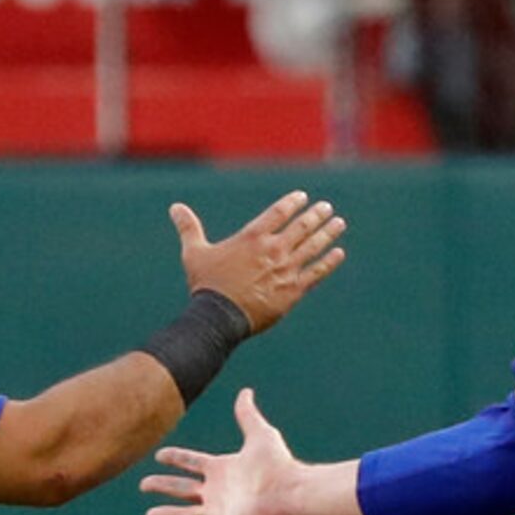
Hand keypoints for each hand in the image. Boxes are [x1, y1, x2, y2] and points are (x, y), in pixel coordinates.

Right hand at [142, 389, 309, 514]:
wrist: (289, 493)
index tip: (160, 455)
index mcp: (222, 469)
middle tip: (144, 485)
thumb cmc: (278, 465)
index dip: (176, 459)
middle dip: (163, 486)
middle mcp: (217, 492)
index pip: (192, 463)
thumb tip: (246, 391)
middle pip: (182, 489)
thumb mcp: (259, 434)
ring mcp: (218, 513)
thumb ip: (247, 414)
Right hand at [169, 190, 346, 333]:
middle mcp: (273, 249)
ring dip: (328, 233)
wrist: (219, 317)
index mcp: (252, 237)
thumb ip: (189, 228)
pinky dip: (329, 262)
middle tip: (327, 208)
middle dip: (316, 214)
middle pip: (302, 226)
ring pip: (313, 246)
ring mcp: (286, 269)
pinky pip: (316, 273)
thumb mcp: (194, 253)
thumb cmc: (206, 285)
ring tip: (339, 223)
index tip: (303, 197)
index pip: (279, 212)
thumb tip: (175, 207)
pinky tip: (338, 253)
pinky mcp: (293, 290)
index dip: (293, 203)